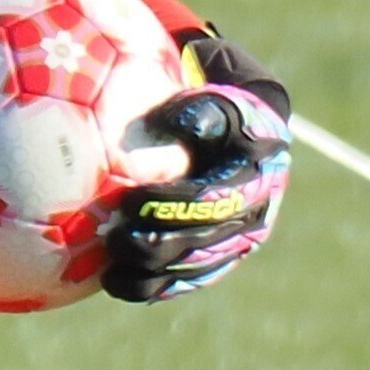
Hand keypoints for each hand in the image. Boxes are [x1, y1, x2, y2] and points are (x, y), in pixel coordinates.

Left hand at [101, 34, 291, 303]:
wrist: (238, 124)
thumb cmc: (215, 94)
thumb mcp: (215, 85)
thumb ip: (201, 104)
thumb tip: (168, 118)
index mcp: (256, 171)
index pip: (217, 196)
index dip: (176, 204)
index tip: (132, 199)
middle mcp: (254, 210)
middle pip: (205, 237)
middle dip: (160, 239)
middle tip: (118, 232)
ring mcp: (237, 238)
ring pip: (196, 263)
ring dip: (153, 266)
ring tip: (113, 258)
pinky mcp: (216, 258)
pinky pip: (185, 280)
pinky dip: (151, 284)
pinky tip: (113, 282)